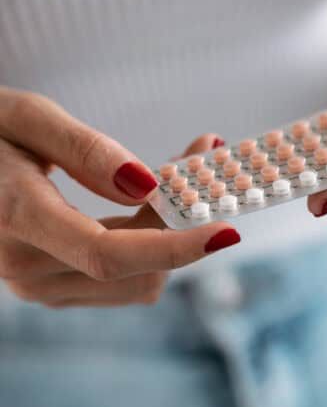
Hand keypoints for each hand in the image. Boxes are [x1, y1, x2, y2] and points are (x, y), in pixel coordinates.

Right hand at [0, 87, 239, 307]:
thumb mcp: (27, 120)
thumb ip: (86, 152)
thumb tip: (146, 186)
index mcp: (18, 220)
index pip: (112, 253)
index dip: (175, 246)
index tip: (226, 230)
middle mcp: (29, 269)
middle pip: (136, 265)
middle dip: (180, 222)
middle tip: (200, 163)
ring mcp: (41, 285)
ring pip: (136, 279)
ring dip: (167, 235)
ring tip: (170, 181)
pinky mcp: (55, 287)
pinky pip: (123, 280)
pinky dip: (150, 248)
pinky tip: (148, 209)